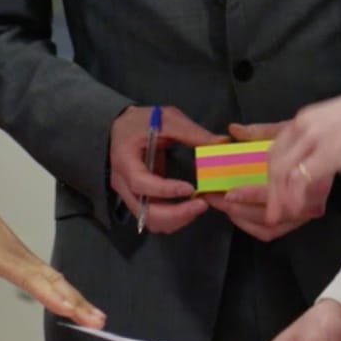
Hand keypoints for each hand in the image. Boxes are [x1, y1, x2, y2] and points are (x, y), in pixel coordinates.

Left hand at [0, 186, 102, 327]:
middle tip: (97, 321)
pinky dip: (66, 289)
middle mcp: (17, 254)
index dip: (50, 295)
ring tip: (96, 317)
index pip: (29, 279)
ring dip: (77, 297)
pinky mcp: (24, 255)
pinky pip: (49, 274)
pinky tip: (77, 303)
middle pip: (52, 280)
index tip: (68, 309)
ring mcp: (23, 254)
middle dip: (76, 302)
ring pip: (55, 278)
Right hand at [108, 105, 220, 234]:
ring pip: (150, 221)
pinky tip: (188, 208)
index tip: (190, 189)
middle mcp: (123, 184)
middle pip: (145, 212)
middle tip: (201, 204)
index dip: (165, 190)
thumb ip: (191, 133)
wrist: (119, 129)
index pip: (141, 183)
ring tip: (197, 206)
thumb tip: (221, 143)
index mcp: (125, 161)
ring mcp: (129, 195)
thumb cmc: (139, 122)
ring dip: (176, 219)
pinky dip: (172, 220)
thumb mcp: (165, 119)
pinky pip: (153, 219)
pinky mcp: (138, 201)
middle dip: (176, 214)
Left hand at [208, 121, 324, 239]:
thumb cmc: (303, 144)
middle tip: (215, 198)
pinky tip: (234, 213)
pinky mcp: (294, 223)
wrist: (324, 157)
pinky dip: (249, 225)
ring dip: (240, 217)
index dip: (251, 194)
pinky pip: (269, 233)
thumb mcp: (284, 132)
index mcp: (306, 178)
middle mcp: (308, 202)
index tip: (229, 192)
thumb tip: (233, 130)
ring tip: (221, 204)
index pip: (278, 192)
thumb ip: (259, 132)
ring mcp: (302, 216)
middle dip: (238, 208)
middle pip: (270, 215)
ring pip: (267, 227)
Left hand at [265, 81, 340, 223]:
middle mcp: (303, 126)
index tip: (255, 182)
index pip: (271, 141)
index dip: (263, 165)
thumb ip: (320, 133)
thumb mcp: (338, 119)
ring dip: (278, 197)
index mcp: (304, 118)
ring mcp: (313, 139)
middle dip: (266, 187)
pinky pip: (301, 179)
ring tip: (278, 216)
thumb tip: (317, 153)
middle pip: (274, 160)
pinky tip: (298, 209)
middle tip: (267, 209)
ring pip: (282, 172)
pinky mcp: (327, 153)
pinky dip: (295, 197)